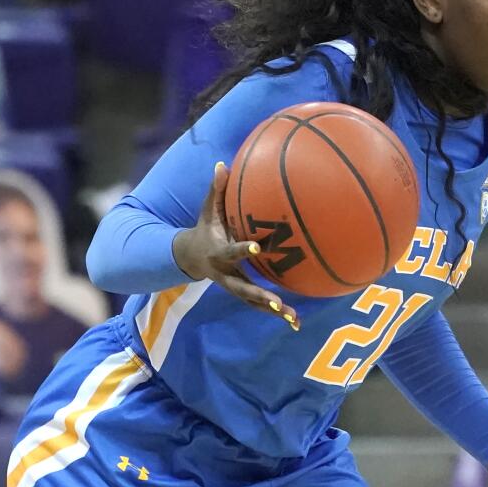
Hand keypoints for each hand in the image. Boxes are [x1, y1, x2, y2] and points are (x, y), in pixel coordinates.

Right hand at [173, 162, 298, 329]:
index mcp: (218, 253)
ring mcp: (234, 285)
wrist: (190, 257)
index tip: (256, 247)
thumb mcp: (207, 210)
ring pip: (253, 302)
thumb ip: (216, 189)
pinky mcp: (243, 291)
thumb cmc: (204, 228)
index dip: (242, 249)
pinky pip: (260, 305)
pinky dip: (278, 314)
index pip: (231, 251)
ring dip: (272, 311)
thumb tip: (222, 164)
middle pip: (243, 288)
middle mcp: (226, 274)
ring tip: (293, 319)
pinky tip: (297, 322)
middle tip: (276, 303)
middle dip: (259, 296)